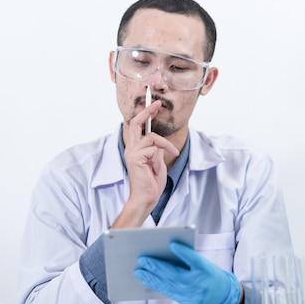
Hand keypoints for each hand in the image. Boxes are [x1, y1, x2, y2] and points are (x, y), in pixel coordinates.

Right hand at [117, 100, 178, 225]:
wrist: (146, 199)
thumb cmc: (152, 184)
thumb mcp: (158, 162)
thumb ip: (157, 150)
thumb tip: (158, 143)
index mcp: (135, 149)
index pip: (138, 127)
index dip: (146, 114)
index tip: (155, 106)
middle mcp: (131, 149)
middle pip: (136, 123)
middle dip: (147, 112)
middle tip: (158, 104)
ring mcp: (132, 153)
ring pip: (152, 137)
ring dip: (166, 145)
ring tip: (173, 153)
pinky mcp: (135, 158)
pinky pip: (154, 149)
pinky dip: (161, 156)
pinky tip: (158, 167)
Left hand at [134, 241, 241, 303]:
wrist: (223, 296)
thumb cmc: (210, 274)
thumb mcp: (205, 263)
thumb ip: (189, 258)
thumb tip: (166, 250)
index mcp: (207, 270)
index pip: (195, 260)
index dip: (184, 252)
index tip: (172, 243)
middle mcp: (200, 283)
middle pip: (176, 274)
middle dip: (157, 267)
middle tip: (142, 259)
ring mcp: (194, 296)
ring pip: (169, 286)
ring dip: (151, 278)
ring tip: (139, 271)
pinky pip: (170, 294)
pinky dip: (157, 286)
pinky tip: (147, 280)